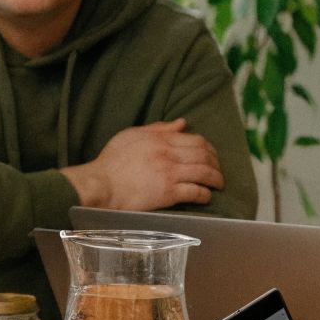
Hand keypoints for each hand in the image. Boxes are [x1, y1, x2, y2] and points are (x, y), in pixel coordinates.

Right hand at [63, 118, 224, 209]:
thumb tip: (182, 122)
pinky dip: (205, 194)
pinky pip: (194, 192)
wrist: (100, 185)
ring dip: (215, 179)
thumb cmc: (111, 162)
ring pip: (204, 172)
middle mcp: (168, 154)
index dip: (208, 148)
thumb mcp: (131, 135)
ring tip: (218, 184)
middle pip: (203, 155)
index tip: (212, 155)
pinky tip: (207, 196)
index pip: (195, 139)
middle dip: (216, 163)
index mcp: (160, 138)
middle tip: (219, 171)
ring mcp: (169, 173)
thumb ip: (158, 128)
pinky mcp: (167, 193)